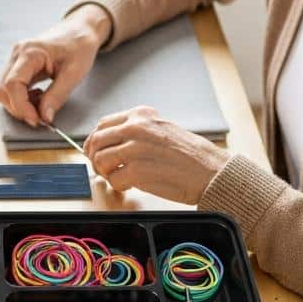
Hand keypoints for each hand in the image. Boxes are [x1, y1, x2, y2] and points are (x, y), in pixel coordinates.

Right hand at [0, 4, 109, 126]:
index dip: (21, 106)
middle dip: (19, 108)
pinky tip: (39, 96)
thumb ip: (57, 96)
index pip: (12, 84)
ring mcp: (15, 58)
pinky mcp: (18, 64)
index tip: (36, 120)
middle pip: (3, 88)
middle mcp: (17, 54)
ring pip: (4, 89)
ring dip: (19, 103)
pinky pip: (11, 86)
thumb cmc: (79, 46)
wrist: (80, 30)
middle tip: (40, 117)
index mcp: (30, 52)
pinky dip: (22, 97)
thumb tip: (44, 117)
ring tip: (42, 104)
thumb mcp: (74, 73)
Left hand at [83, 105, 230, 204]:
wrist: (210, 170)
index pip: (103, 124)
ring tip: (120, 178)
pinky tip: (131, 185)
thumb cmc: (189, 154)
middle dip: (95, 158)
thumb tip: (108, 142)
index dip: (93, 140)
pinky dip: (119, 186)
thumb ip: (135, 132)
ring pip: (101, 161)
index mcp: (140, 115)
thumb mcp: (160, 129)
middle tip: (103, 169)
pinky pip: (114, 180)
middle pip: (97, 142)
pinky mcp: (137, 171)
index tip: (92, 151)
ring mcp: (135, 149)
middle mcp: (135, 128)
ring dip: (106, 173)